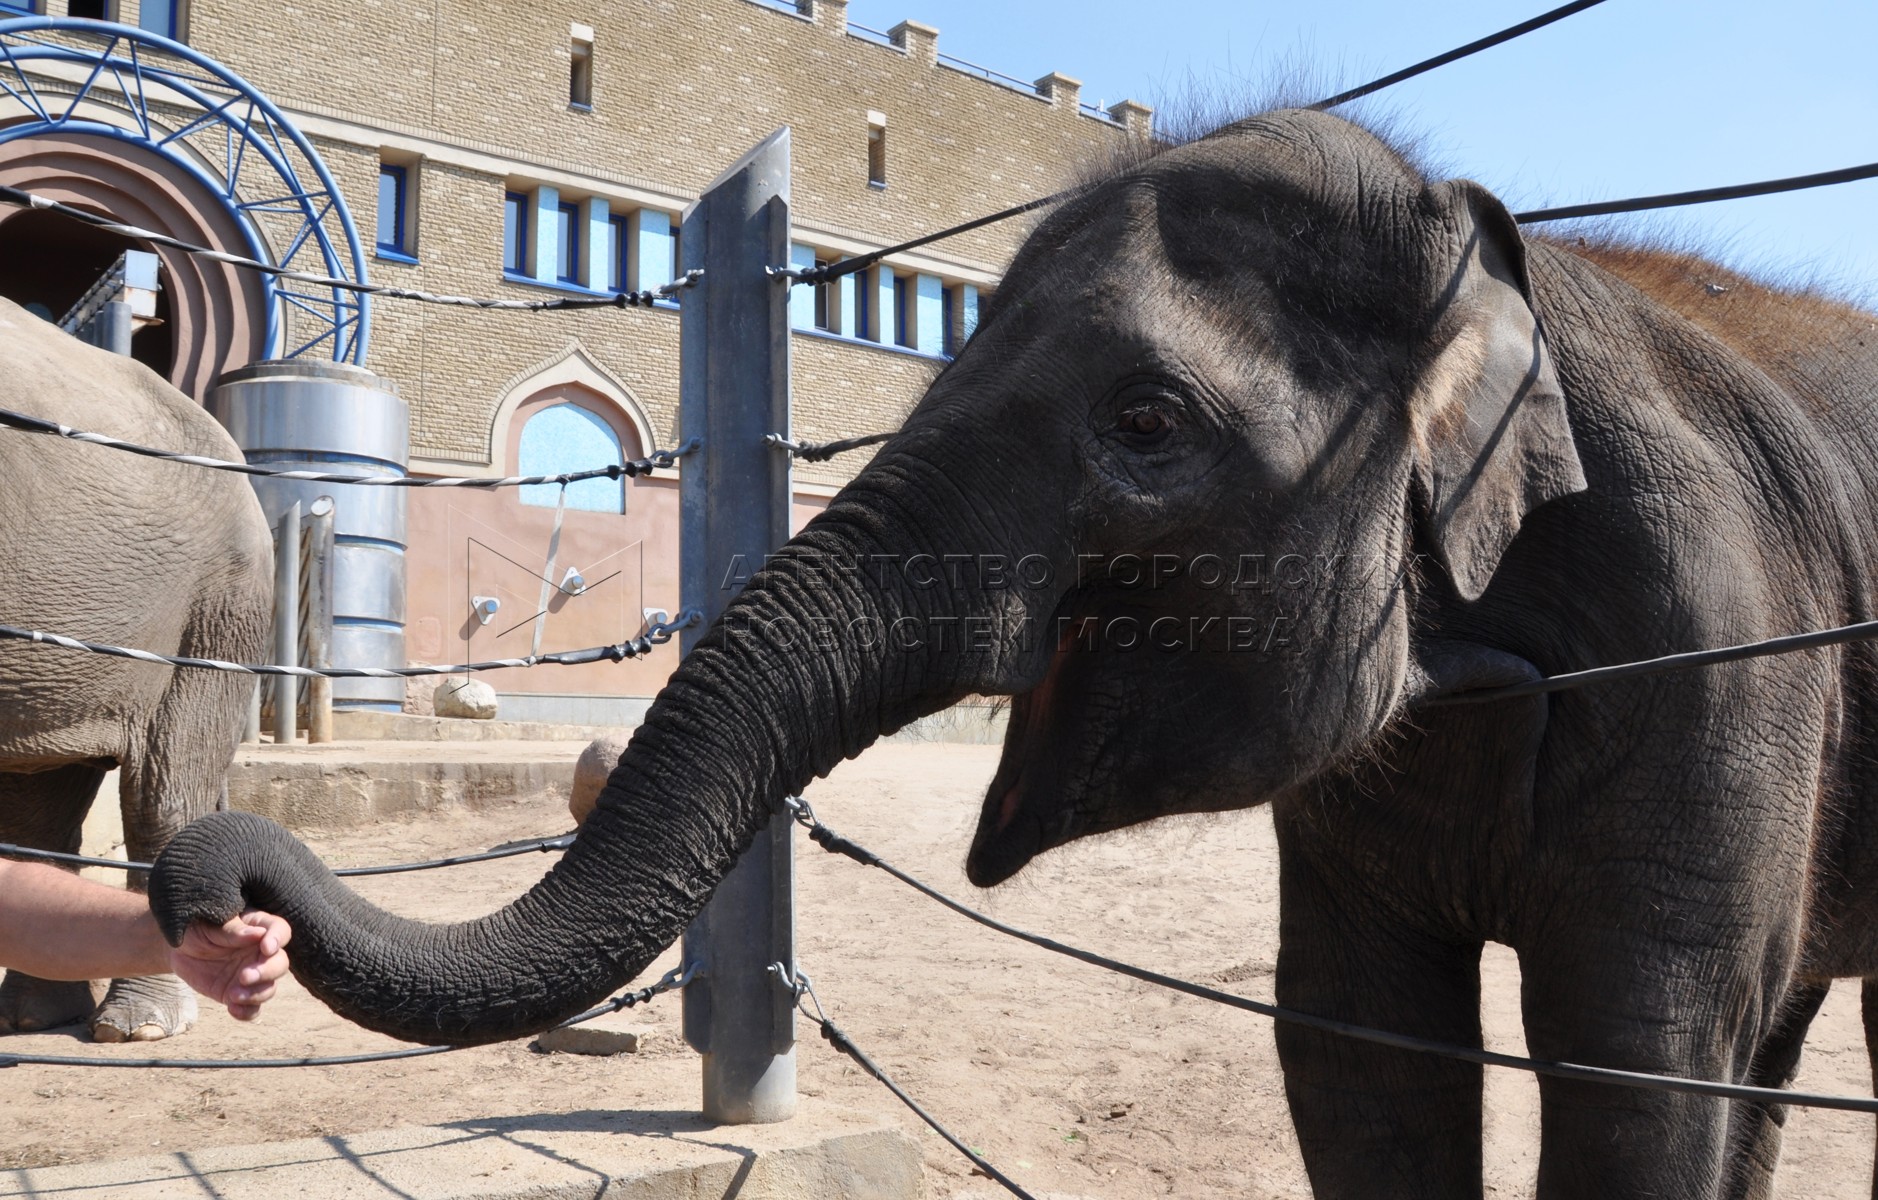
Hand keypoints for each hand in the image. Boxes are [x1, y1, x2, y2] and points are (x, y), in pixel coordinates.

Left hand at [168, 911, 291, 1020]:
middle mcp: (260, 953)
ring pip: (269, 988)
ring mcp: (253, 975)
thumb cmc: (196, 929)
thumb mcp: (210, 926)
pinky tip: (232, 1009)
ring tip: (233, 995)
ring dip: (256, 994)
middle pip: (280, 963)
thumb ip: (233, 931)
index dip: (277, 939)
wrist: (179, 951)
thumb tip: (258, 934)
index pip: (280, 930)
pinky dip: (247, 1012)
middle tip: (244, 976)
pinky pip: (252, 1008)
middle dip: (267, 972)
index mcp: (258, 928)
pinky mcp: (240, 994)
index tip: (266, 948)